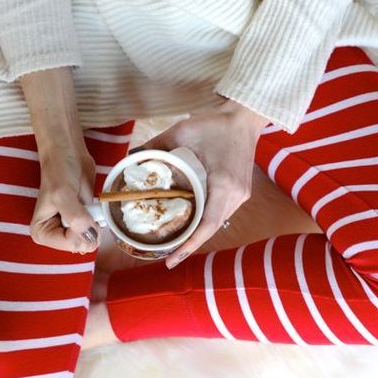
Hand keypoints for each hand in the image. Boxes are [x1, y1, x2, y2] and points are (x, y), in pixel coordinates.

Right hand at [30, 144, 100, 252]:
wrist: (69, 155)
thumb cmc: (60, 171)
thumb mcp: (63, 194)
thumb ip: (75, 217)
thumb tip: (90, 236)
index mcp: (42, 233)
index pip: (70, 245)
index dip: (81, 230)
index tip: (79, 210)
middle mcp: (55, 235)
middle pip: (82, 246)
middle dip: (88, 226)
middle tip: (83, 206)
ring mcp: (70, 230)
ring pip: (91, 239)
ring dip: (94, 222)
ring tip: (84, 204)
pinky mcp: (82, 222)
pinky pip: (97, 230)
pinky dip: (99, 219)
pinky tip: (91, 206)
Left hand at [132, 98, 269, 267]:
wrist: (244, 117)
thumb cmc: (216, 123)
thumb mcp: (182, 131)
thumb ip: (156, 145)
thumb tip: (132, 158)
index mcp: (223, 183)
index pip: (207, 225)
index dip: (189, 245)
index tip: (172, 259)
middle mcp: (236, 194)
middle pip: (211, 229)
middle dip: (190, 245)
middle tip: (168, 257)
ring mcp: (242, 195)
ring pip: (218, 224)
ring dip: (199, 235)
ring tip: (177, 244)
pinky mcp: (242, 192)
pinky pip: (222, 214)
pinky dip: (206, 223)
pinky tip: (192, 225)